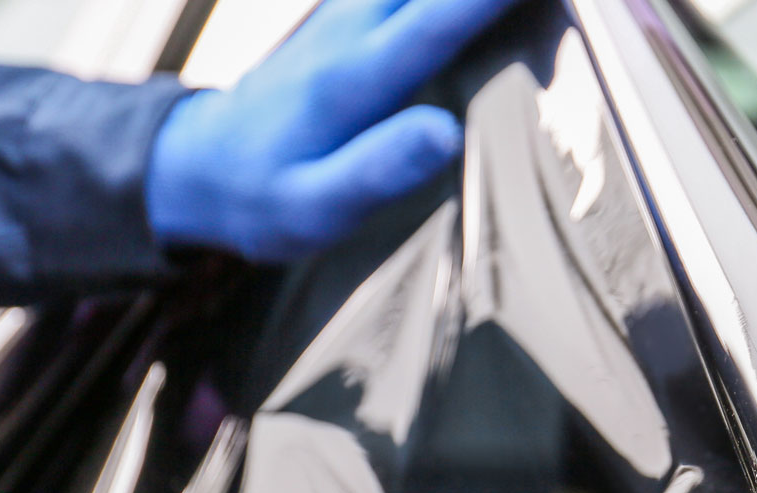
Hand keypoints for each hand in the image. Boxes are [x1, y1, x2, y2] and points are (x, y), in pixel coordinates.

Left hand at [146, 0, 516, 260]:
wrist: (199, 166)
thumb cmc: (261, 196)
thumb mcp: (312, 208)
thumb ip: (377, 169)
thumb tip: (444, 131)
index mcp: (349, 82)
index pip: (435, 23)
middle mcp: (349, 32)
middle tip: (557, 2)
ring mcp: (347, 16)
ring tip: (520, 4)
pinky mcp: (350, 15)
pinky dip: (444, 0)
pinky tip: (472, 6)